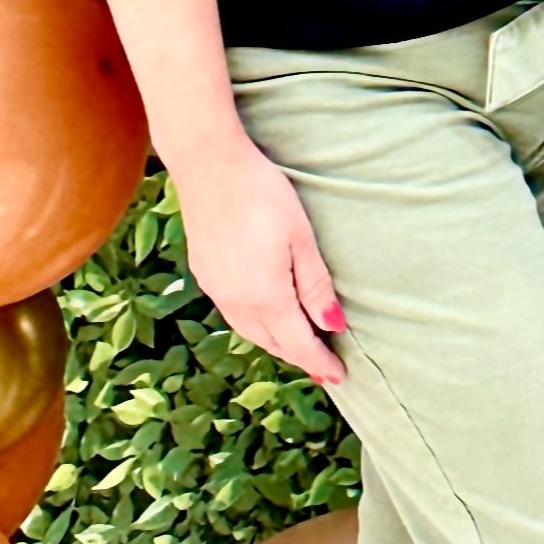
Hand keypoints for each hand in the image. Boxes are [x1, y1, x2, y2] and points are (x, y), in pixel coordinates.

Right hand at [171, 135, 345, 382]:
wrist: (210, 166)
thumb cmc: (264, 195)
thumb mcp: (301, 239)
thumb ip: (316, 286)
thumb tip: (334, 326)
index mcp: (264, 296)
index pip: (297, 342)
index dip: (319, 362)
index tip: (339, 377)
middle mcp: (235, 300)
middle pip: (272, 342)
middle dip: (299, 357)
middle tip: (324, 367)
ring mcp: (215, 288)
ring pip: (250, 330)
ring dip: (276, 343)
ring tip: (299, 347)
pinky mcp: (204, 273)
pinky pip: (234, 314)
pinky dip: (256, 325)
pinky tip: (266, 317)